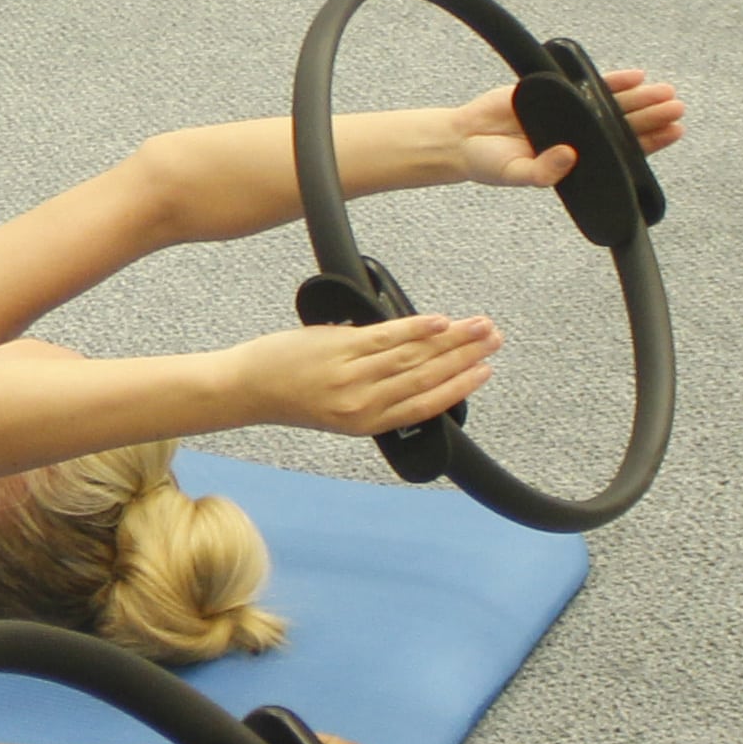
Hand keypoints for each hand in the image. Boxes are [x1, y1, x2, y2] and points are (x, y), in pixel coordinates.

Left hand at [247, 312, 499, 438]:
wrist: (249, 388)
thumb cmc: (292, 396)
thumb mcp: (342, 408)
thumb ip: (379, 394)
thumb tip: (418, 367)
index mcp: (368, 423)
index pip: (427, 405)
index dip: (460, 388)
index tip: (485, 371)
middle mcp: (364, 403)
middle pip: (428, 377)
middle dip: (466, 356)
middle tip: (494, 340)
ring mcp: (353, 375)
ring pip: (414, 356)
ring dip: (452, 339)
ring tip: (478, 326)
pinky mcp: (340, 348)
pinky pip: (388, 337)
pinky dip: (417, 328)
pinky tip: (440, 321)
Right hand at [449, 65, 683, 188]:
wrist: (462, 138)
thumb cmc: (489, 163)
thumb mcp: (515, 175)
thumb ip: (542, 172)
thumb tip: (569, 156)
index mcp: (577, 161)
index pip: (622, 153)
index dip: (650, 143)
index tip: (674, 132)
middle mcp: (579, 137)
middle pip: (624, 126)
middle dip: (653, 116)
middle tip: (677, 108)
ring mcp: (570, 114)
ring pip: (612, 104)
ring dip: (641, 98)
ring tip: (667, 92)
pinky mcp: (555, 92)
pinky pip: (589, 85)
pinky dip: (612, 80)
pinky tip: (635, 76)